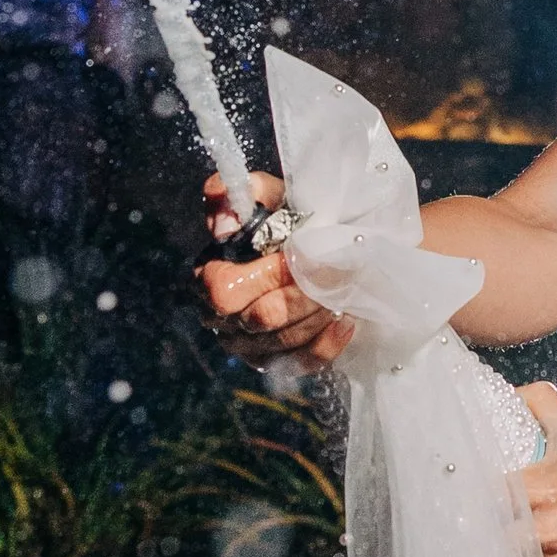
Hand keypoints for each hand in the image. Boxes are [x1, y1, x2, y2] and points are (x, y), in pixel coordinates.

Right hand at [197, 168, 352, 370]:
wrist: (323, 249)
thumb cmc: (291, 222)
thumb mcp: (272, 198)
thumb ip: (245, 193)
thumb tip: (223, 225)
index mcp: (211, 278)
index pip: (224, 291)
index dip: (265, 275)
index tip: (298, 255)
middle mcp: (224, 320)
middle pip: (263, 318)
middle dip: (302, 293)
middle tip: (335, 272)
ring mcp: (250, 347)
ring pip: (286, 341)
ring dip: (319, 312)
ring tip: (344, 289)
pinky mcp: (279, 364)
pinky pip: (303, 363)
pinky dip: (328, 341)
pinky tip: (346, 318)